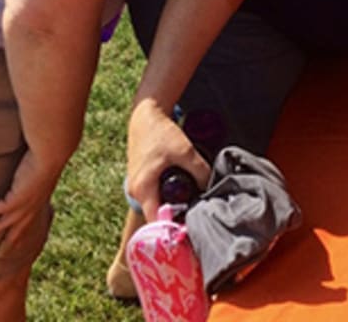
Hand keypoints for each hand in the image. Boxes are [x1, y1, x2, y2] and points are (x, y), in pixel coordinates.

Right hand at [0, 150, 63, 257]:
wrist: (51, 155)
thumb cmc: (48, 157)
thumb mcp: (42, 169)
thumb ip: (35, 174)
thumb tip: (30, 167)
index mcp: (40, 201)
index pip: (31, 221)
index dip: (26, 232)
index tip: (21, 241)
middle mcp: (33, 208)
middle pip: (18, 231)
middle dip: (8, 243)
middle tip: (1, 255)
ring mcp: (24, 207)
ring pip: (0, 225)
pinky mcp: (14, 201)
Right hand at [126, 101, 209, 221]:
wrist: (146, 116)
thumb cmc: (161, 133)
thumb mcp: (185, 152)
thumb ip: (200, 171)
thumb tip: (211, 188)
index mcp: (143, 189)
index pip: (156, 221)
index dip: (173, 228)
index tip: (191, 231)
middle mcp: (136, 191)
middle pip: (157, 214)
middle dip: (176, 217)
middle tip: (198, 218)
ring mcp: (137, 186)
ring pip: (157, 204)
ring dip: (173, 205)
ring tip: (193, 204)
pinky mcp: (142, 179)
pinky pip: (155, 195)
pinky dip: (168, 196)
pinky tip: (184, 192)